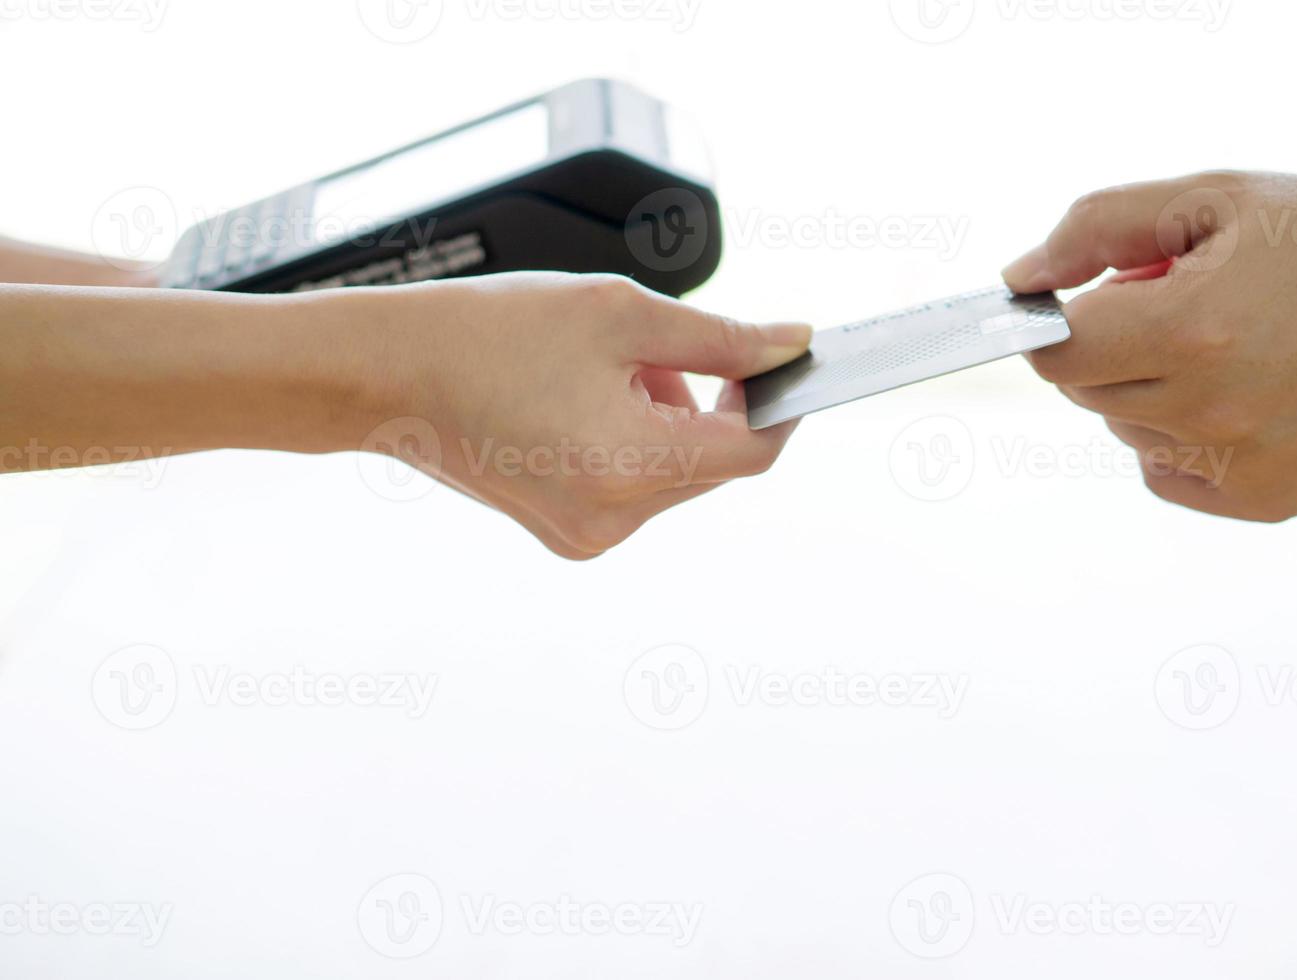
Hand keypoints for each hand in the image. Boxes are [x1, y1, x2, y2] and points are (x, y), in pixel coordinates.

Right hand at [358, 273, 810, 558]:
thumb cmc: (490, 332)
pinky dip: (632, 440)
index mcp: (631, 466)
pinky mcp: (566, 532)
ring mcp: (587, 534)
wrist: (387, 373)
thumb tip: (791, 344)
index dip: (779, 401)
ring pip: (675, 471)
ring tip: (603, 368)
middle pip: (714, 461)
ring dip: (667, 416)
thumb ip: (721, 336)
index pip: (754, 449)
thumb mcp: (621, 313)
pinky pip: (635, 485)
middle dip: (706, 399)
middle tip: (652, 347)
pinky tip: (582, 400)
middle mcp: (613, 519)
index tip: (778, 361)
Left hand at [1002, 171, 1296, 521]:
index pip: (1054, 354)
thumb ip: (1101, 228)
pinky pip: (1168, 474)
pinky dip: (1180, 439)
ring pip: (1128, 430)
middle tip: (1181, 306)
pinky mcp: (1264, 500)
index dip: (1054, 325)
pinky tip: (1238, 397)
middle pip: (1086, 391)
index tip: (1084, 303)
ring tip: (1225, 347)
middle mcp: (1209, 407)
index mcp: (1189, 328)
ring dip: (1149, 390)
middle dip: (1112, 346)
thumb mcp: (1218, 198)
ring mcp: (1238, 463)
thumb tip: (1018, 277)